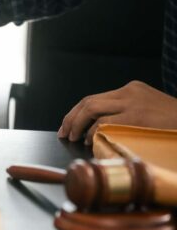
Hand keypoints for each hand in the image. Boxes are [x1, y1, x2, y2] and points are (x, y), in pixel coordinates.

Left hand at [58, 81, 176, 143]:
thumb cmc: (173, 121)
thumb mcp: (149, 109)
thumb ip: (127, 112)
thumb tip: (98, 127)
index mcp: (131, 89)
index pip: (94, 98)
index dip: (76, 112)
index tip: (67, 125)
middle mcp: (129, 92)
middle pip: (88, 101)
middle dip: (70, 118)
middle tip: (64, 133)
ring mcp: (132, 103)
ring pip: (91, 108)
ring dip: (76, 124)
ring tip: (72, 137)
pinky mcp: (136, 116)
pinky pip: (104, 122)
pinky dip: (92, 132)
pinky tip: (89, 140)